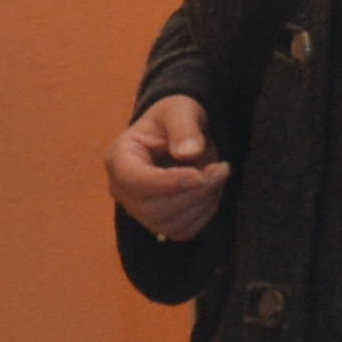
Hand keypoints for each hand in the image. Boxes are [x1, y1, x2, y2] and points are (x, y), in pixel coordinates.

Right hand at [107, 94, 229, 242]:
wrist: (181, 134)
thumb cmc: (175, 118)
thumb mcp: (180, 109)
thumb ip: (184, 126)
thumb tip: (188, 153)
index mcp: (119, 158)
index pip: (134, 181)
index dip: (168, 183)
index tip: (199, 175)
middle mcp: (122, 189)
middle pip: (152, 208)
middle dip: (193, 193)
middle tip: (222, 169)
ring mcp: (138, 210)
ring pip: (169, 224)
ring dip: (202, 203)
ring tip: (218, 174)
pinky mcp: (159, 223)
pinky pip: (182, 232)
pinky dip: (204, 214)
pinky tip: (212, 191)